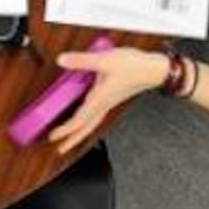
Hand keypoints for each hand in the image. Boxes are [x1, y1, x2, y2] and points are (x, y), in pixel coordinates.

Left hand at [48, 47, 168, 153]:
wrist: (154, 70)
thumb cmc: (134, 67)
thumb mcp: (104, 60)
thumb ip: (81, 60)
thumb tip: (62, 61)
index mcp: (99, 99)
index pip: (79, 120)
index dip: (65, 130)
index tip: (53, 137)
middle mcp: (103, 104)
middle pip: (85, 127)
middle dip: (72, 139)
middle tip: (60, 149)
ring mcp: (109, 102)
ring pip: (91, 122)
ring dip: (79, 131)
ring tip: (70, 137)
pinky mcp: (112, 97)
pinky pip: (96, 114)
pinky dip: (87, 120)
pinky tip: (85, 116)